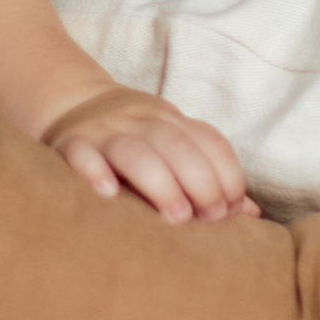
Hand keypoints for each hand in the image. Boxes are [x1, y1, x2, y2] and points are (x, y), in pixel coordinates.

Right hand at [42, 82, 250, 224]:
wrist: (68, 101)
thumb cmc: (133, 139)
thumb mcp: (171, 144)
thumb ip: (208, 176)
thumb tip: (251, 214)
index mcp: (170, 120)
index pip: (207, 140)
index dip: (226, 173)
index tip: (232, 208)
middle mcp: (139, 121)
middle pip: (175, 145)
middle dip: (200, 181)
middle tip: (210, 218)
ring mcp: (103, 132)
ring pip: (135, 151)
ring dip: (161, 183)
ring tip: (177, 218)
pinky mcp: (70, 145)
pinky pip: (81, 154)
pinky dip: (94, 172)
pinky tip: (108, 194)